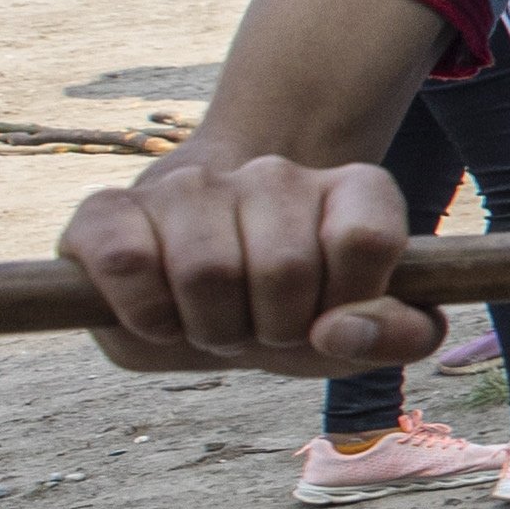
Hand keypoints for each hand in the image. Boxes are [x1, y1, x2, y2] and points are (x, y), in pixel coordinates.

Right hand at [63, 150, 434, 378]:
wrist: (204, 301)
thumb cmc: (298, 314)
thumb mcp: (365, 334)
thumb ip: (400, 335)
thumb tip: (338, 331)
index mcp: (353, 190)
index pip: (366, 240)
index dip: (347, 302)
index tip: (328, 314)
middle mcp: (275, 172)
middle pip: (283, 267)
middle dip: (272, 328)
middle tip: (260, 325)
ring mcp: (191, 184)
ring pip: (206, 270)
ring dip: (210, 327)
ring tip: (213, 319)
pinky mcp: (109, 208)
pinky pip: (125, 264)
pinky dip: (145, 315)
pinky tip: (158, 314)